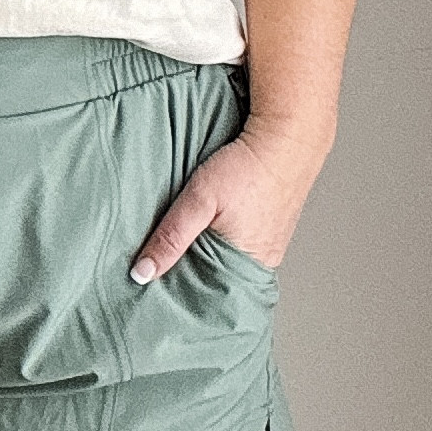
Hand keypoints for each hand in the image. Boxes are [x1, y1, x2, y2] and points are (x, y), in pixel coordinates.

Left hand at [128, 125, 321, 283]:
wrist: (289, 134)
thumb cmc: (249, 166)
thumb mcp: (199, 201)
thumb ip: (170, 237)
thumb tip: (143, 273)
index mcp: (249, 265)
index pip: (210, 296)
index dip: (184, 293)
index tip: (158, 290)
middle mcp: (265, 260)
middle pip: (219, 278)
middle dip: (194, 274)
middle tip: (164, 268)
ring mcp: (272, 242)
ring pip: (230, 258)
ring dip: (208, 253)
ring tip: (183, 245)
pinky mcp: (273, 223)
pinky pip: (242, 241)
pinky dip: (223, 237)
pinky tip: (210, 225)